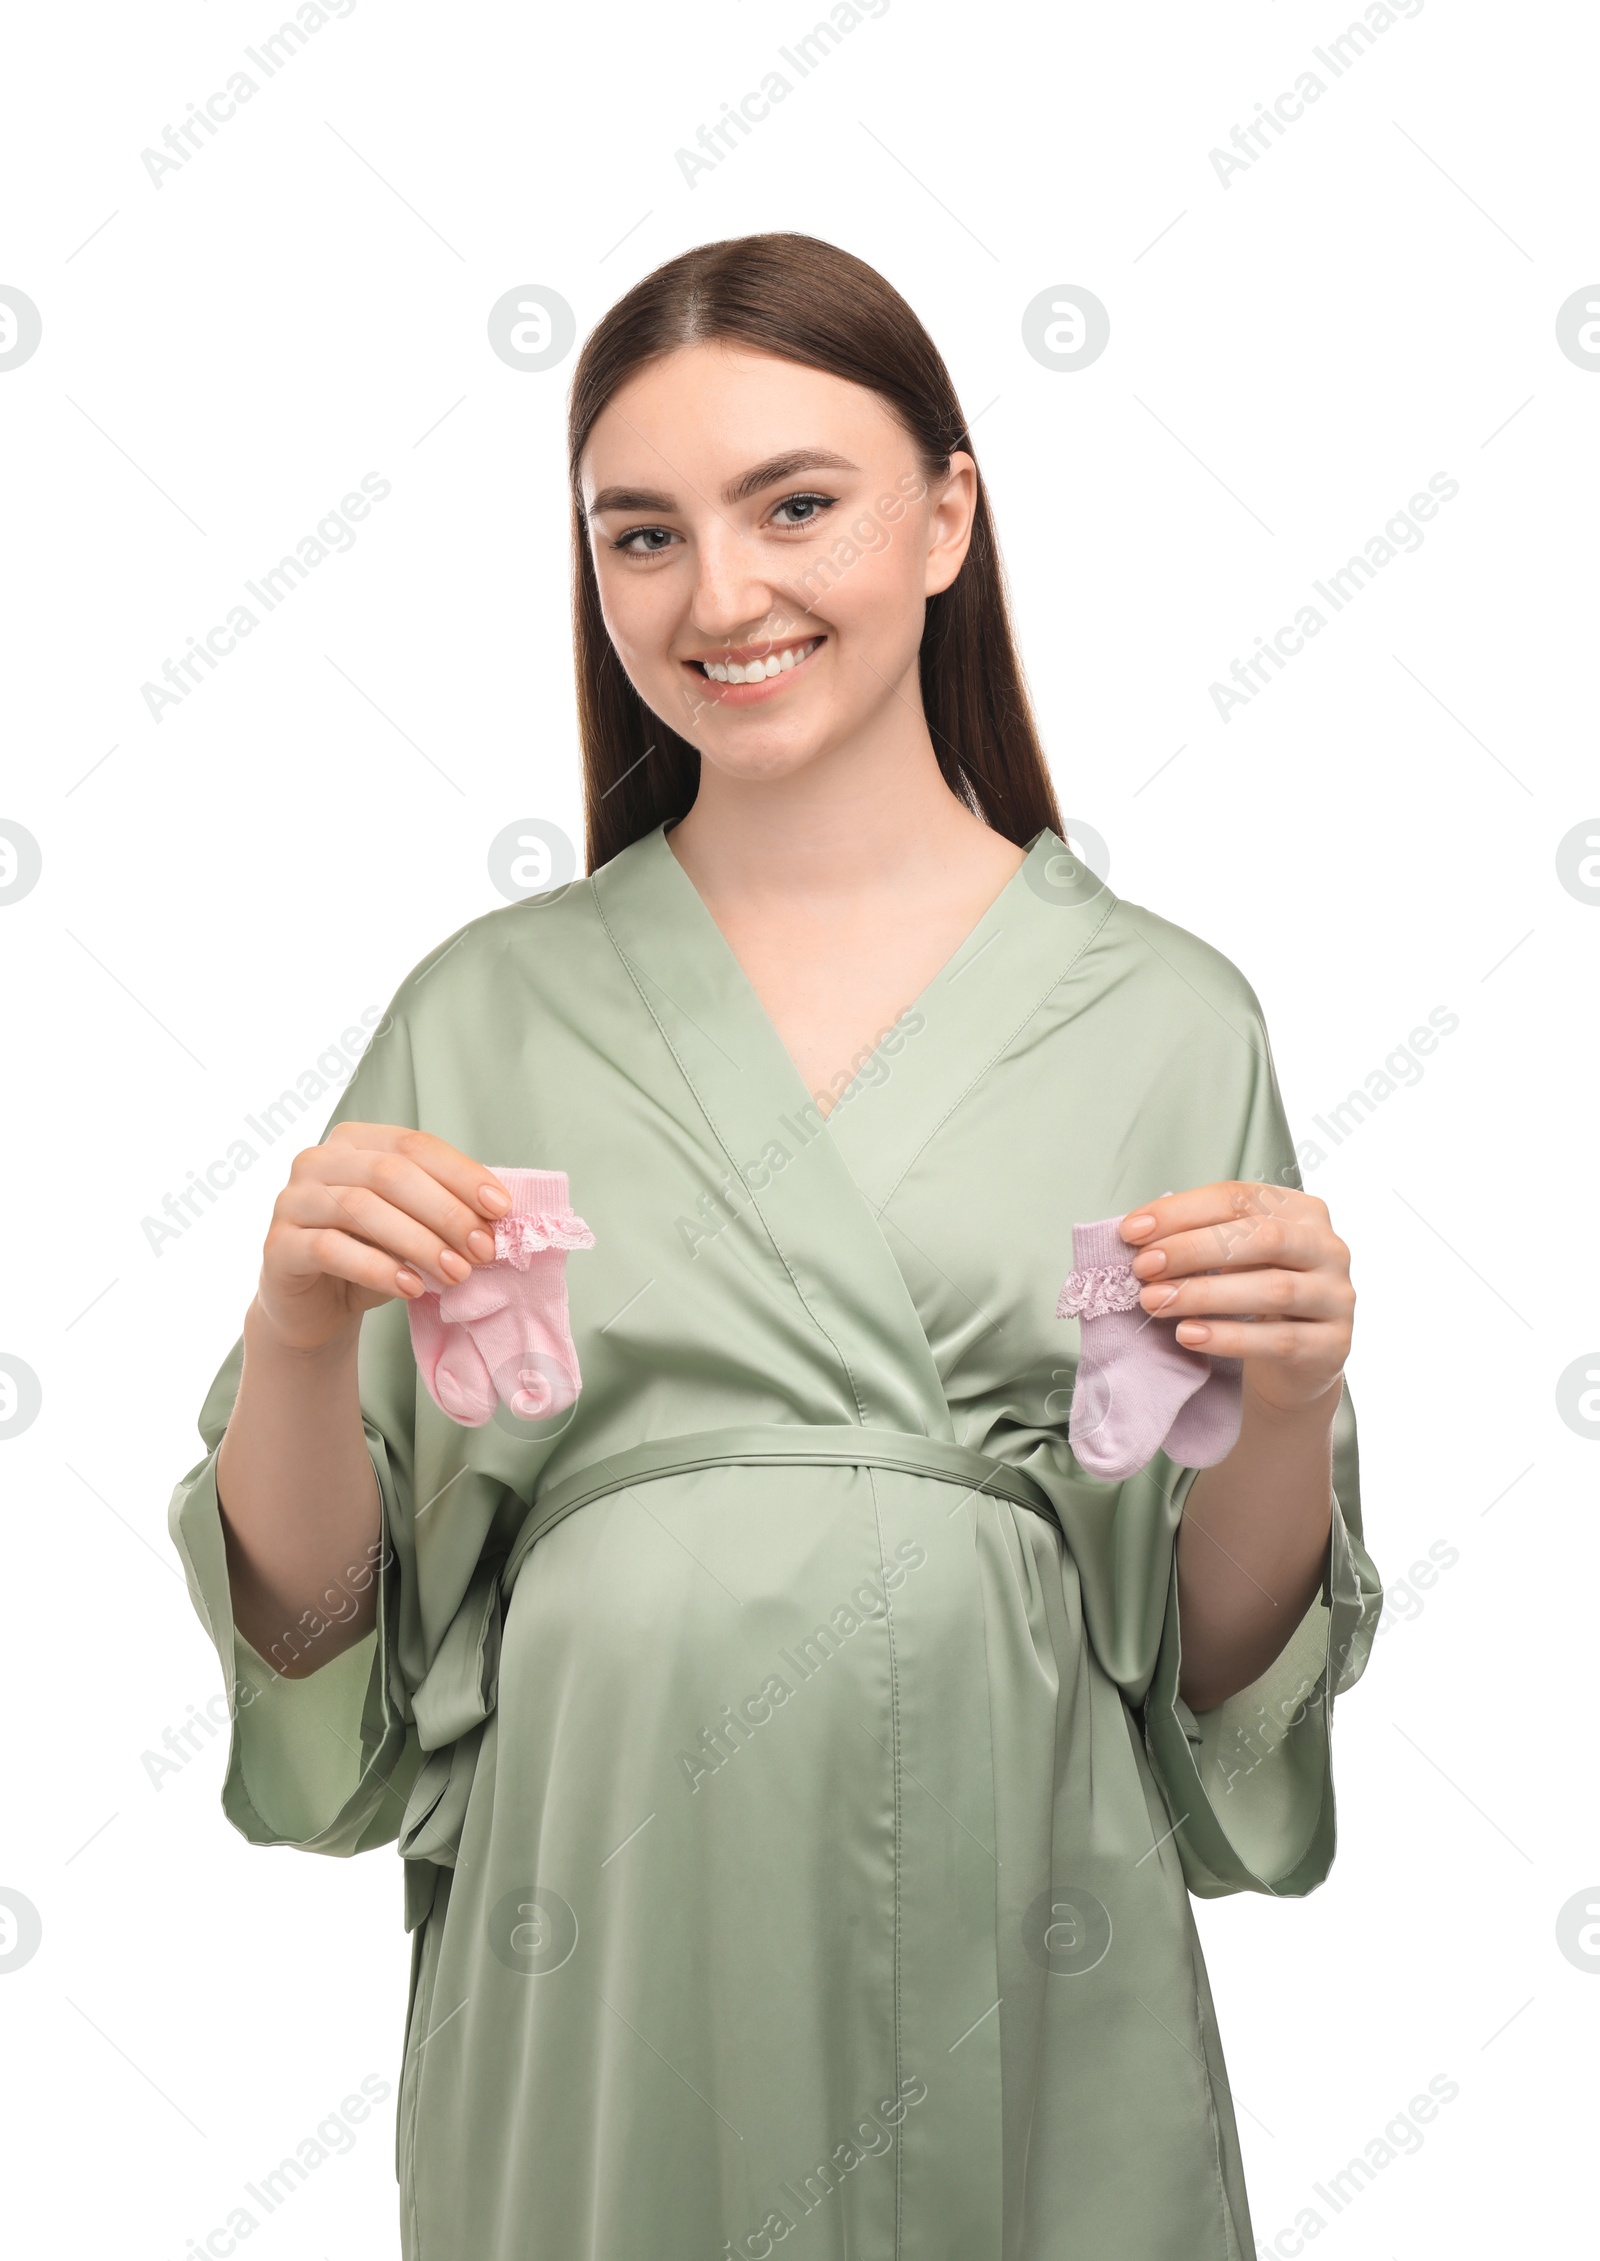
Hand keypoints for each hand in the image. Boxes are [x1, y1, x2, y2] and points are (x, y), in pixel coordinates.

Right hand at [255, 1123, 512, 1353]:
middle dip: (446, 1212)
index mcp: (354, 1142)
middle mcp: (316, 1161)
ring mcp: (291, 1201)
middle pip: (390, 1173)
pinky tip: (411, 1288)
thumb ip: (444, 1208)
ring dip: (418, 1242)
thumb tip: (498, 1211)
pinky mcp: (277, 1245)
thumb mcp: (412, 1225)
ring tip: (457, 1273)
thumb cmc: (370, 1255)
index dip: (461, 1174)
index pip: (414, 1145)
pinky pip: (330, 1249)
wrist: (315, 1308)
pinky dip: (378, 1269)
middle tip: (483, 1249)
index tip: (501, 1208)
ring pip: (360, 1209)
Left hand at [1118, 1181, 1352, 1421]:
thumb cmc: (1255, 1294)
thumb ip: (1198, 1237)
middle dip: (1194, 1249)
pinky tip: (1188, 1335)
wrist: (1298, 1359)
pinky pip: (1279, 1340)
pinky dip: (1229, 1337)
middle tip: (1144, 1267)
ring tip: (1155, 1302)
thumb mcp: (1234, 1257)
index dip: (1181, 1212)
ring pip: (1273, 1289)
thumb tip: (1137, 1232)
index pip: (1238, 1199)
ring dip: (1205, 1294)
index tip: (1131, 1232)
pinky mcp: (1333, 1345)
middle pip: (1262, 1238)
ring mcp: (1337, 1296)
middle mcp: (1328, 1248)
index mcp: (1301, 1211)